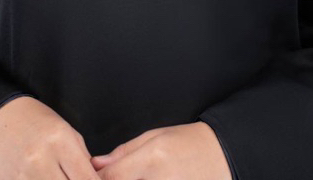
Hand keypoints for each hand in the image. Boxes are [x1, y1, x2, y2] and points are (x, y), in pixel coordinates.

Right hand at [0, 95, 100, 178]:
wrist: (2, 117)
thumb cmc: (38, 121)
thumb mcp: (67, 132)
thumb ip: (82, 159)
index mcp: (60, 141)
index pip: (86, 178)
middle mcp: (41, 159)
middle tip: (75, 177)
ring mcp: (24, 175)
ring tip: (60, 176)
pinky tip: (45, 177)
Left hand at [89, 122, 231, 178]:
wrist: (223, 156)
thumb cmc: (190, 143)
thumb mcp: (156, 136)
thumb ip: (124, 152)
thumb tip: (96, 164)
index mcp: (152, 159)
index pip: (110, 178)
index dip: (95, 179)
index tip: (89, 177)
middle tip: (112, 177)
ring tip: (138, 176)